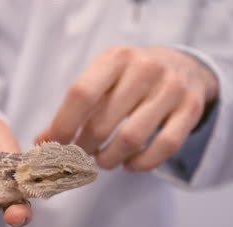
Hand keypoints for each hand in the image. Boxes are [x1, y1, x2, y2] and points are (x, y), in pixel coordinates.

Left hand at [37, 46, 217, 170]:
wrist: (184, 65)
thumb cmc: (132, 76)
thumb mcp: (103, 79)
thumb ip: (74, 108)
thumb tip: (42, 141)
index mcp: (115, 58)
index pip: (81, 95)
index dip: (63, 125)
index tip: (55, 144)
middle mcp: (145, 69)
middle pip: (103, 123)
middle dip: (84, 148)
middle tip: (80, 154)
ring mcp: (171, 89)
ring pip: (131, 139)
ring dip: (109, 160)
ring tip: (103, 160)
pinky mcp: (191, 109)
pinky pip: (164, 148)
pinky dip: (141, 164)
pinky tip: (129, 164)